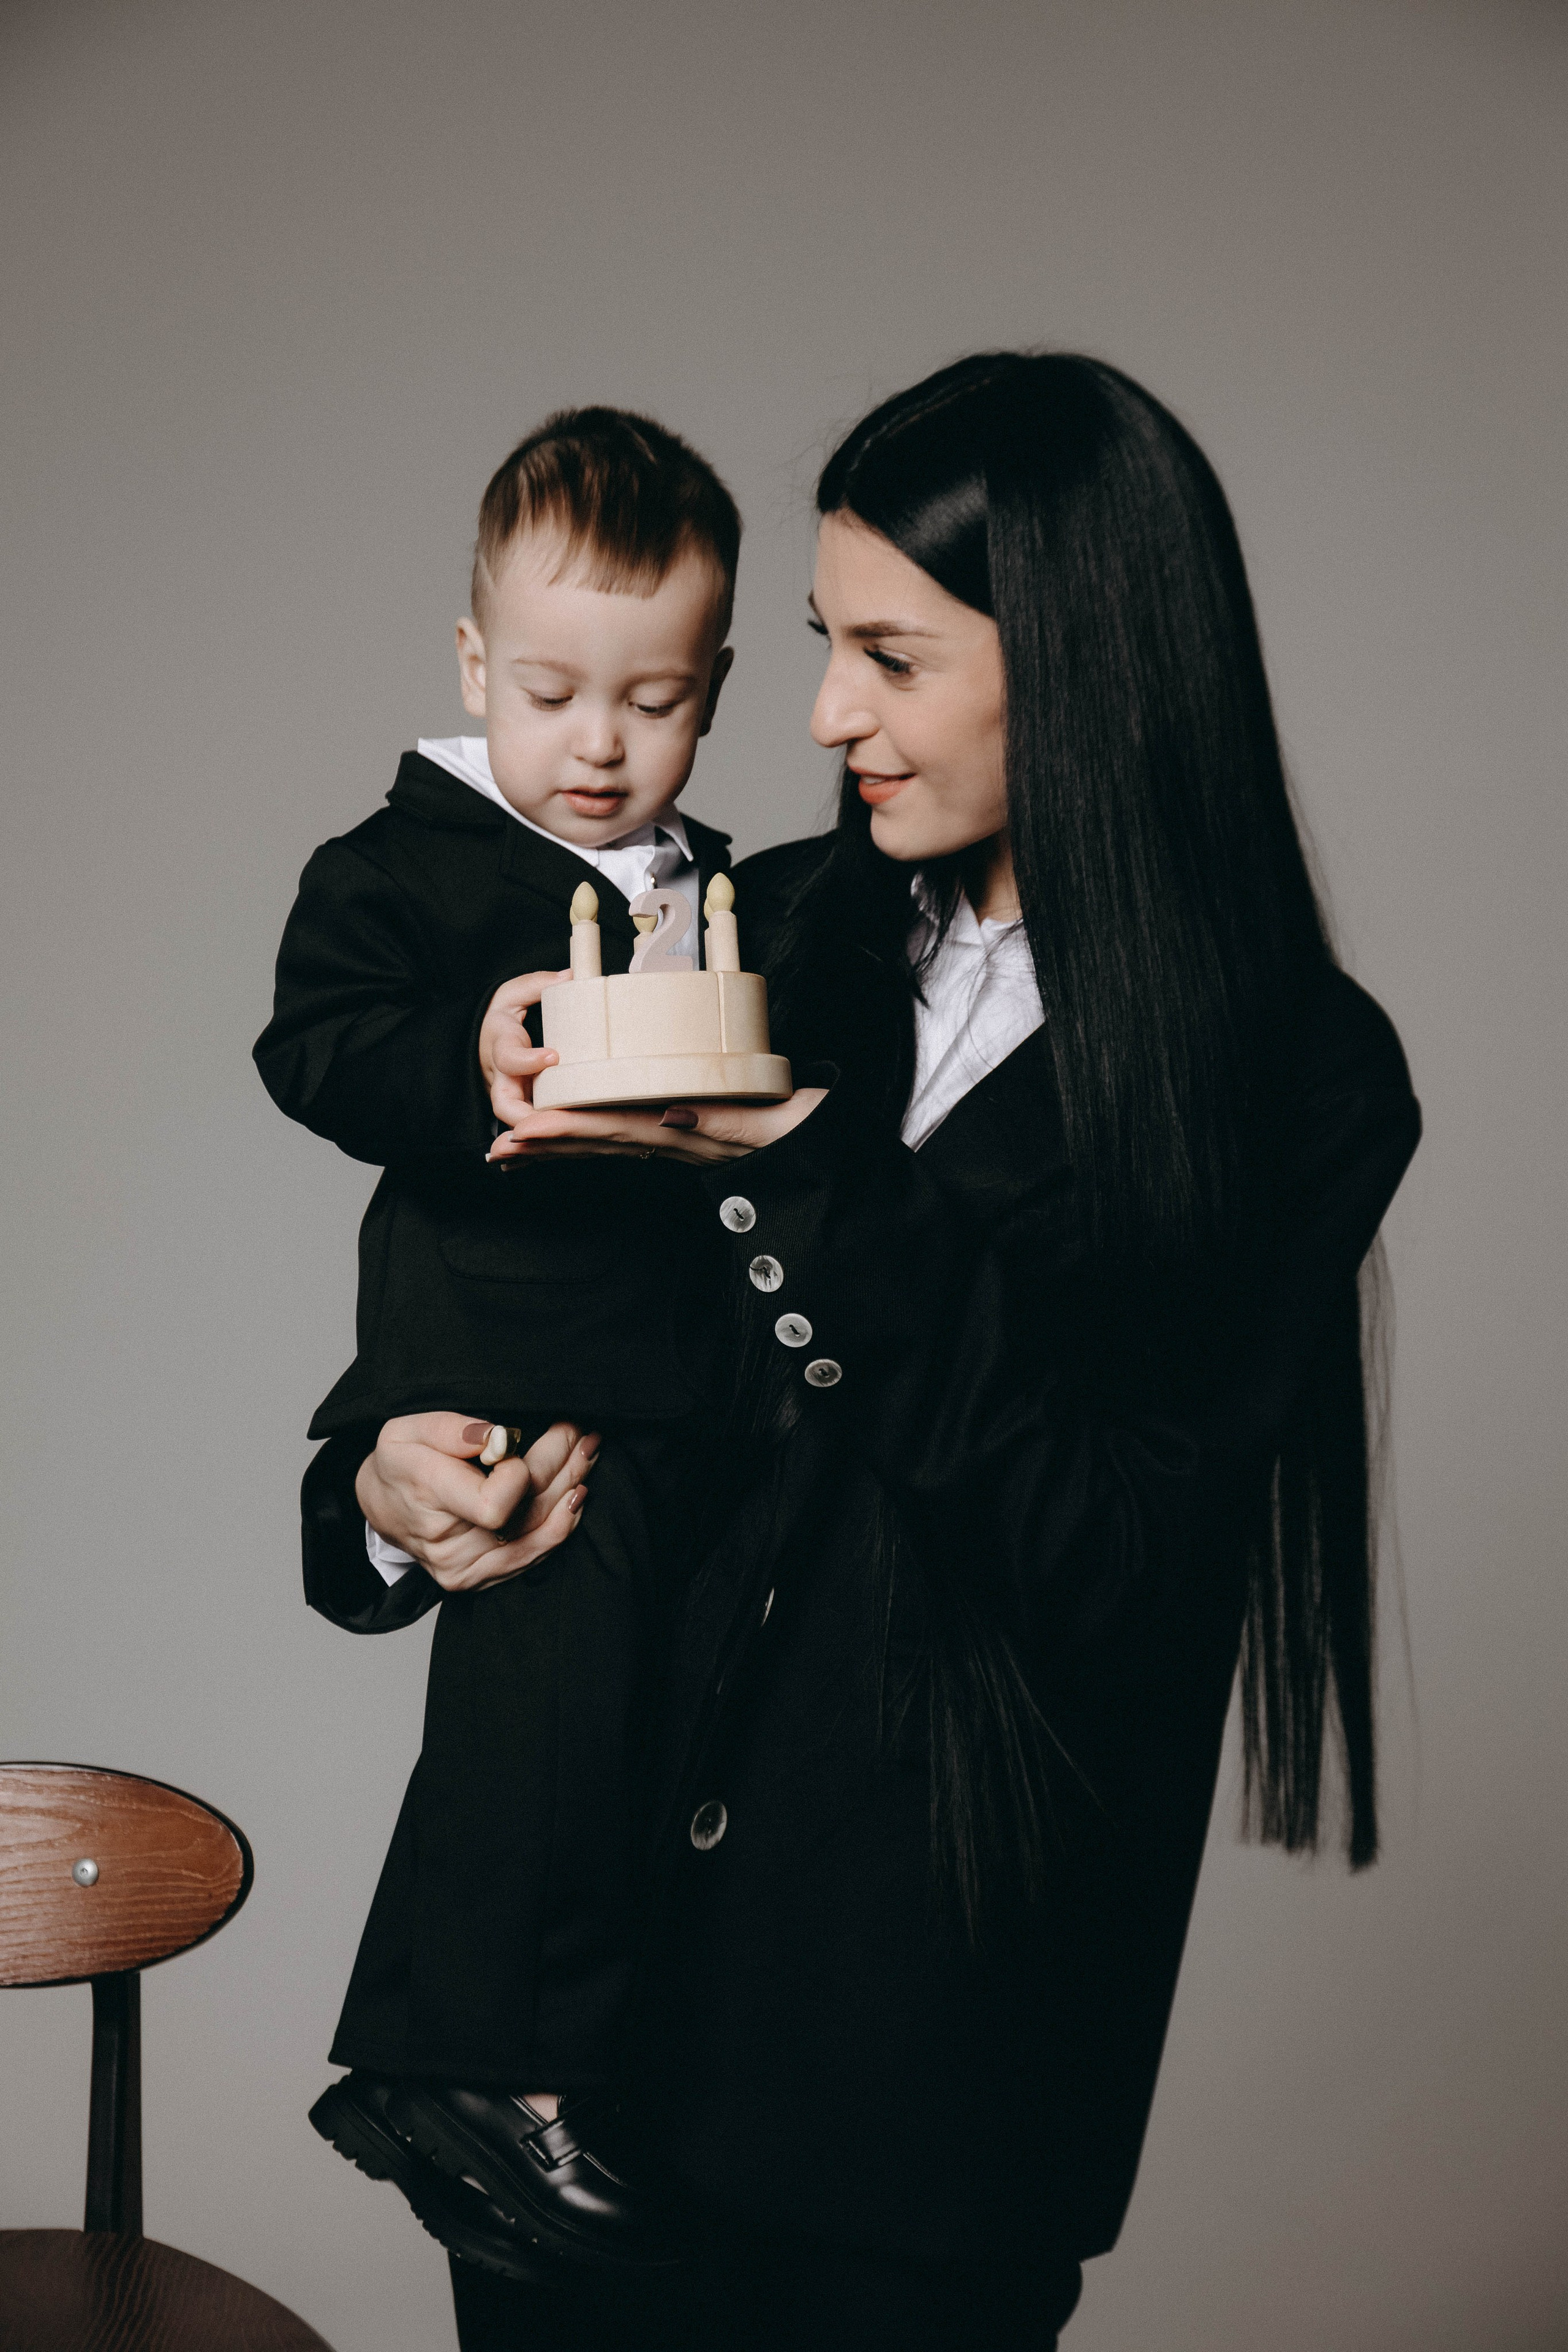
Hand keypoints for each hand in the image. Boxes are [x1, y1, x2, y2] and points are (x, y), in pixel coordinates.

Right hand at [355, 1413, 600, 1592]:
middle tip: (580, 1432)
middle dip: (562, 1465)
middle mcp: (448, 1545)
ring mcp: (465, 1568)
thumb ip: (451, 1429)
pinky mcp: (480, 1578)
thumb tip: (498, 1438)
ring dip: (570, 1488)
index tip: (527, 1438)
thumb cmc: (400, 1462)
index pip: (495, 1505)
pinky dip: (560, 1522)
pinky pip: (534, 1554)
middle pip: (527, 1512)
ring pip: (539, 1533)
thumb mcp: (406, 1429)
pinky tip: (575, 1493)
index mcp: (428, 1498)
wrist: (381, 1505)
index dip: (522, 1473)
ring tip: (587, 1453)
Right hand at [479, 970, 570, 1127]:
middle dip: (525, 1117)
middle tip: (555, 1120)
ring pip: (517, 1122)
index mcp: (501, 1045)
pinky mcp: (522, 1105)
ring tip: (572, 1133)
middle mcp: (502, 1076)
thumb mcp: (512, 993)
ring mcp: (512, 1094)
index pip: (508, 1057)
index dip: (528, 1061)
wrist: (484, 1039)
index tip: (553, 1057)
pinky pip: (530, 1125)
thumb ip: (537, 984)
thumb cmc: (502, 1016)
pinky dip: (544, 1137)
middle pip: (504, 1104)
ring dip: (539, 1131)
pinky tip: (572, 1140)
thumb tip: (571, 976)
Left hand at [485, 1087, 828, 1167]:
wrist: (820, 1147)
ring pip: (605, 1146)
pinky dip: (588, 1141)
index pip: (617, 1129)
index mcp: (687, 1133)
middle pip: (598, 1143)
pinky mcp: (679, 1138)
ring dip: (558, 1149)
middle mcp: (672, 1142)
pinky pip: (624, 1141)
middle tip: (498, 1148)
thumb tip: (670, 1111)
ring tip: (512, 1152)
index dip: (570, 1128)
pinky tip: (561, 1144)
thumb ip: (722, 1118)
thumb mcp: (770, 1121)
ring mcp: (674, 1143)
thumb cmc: (799, 1125)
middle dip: (547, 1145)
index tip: (529, 1127)